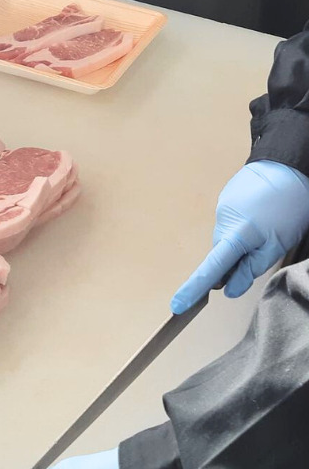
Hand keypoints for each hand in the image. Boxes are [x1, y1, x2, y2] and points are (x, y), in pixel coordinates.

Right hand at [171, 160, 308, 313]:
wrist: (289, 163)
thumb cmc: (290, 202)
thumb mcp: (278, 243)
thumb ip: (251, 268)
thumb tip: (230, 289)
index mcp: (236, 235)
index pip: (211, 270)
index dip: (193, 289)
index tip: (178, 305)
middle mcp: (223, 221)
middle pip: (221, 253)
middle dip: (236, 258)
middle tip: (263, 249)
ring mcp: (222, 207)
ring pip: (226, 237)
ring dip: (241, 239)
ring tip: (267, 223)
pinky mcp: (226, 198)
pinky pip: (229, 220)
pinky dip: (242, 224)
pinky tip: (261, 212)